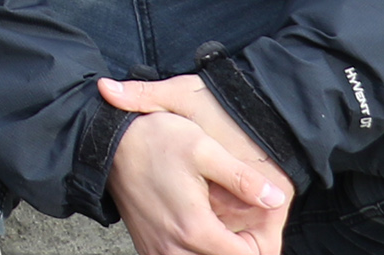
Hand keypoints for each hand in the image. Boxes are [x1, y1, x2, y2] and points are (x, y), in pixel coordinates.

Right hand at [102, 76, 291, 254]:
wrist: (107, 141)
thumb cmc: (155, 140)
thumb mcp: (203, 149)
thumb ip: (242, 178)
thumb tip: (275, 199)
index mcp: (194, 228)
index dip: (259, 244)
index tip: (256, 225)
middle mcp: (173, 247)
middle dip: (237, 249)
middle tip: (240, 229)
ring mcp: (156, 250)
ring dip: (214, 251)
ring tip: (220, 232)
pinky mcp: (146, 246)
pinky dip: (193, 252)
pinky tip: (197, 232)